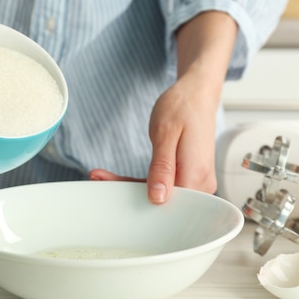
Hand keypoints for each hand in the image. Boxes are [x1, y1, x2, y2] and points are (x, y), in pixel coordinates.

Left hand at [89, 78, 217, 204]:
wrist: (196, 94)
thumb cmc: (182, 107)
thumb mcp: (165, 133)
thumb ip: (162, 167)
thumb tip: (158, 198)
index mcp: (197, 175)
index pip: (166, 203)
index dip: (138, 201)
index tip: (109, 190)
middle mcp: (201, 184)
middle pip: (162, 200)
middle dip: (128, 193)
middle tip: (97, 179)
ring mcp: (197, 182)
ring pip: (160, 193)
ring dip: (131, 187)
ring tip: (100, 176)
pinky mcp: (189, 177)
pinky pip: (163, 185)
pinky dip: (141, 181)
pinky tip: (118, 178)